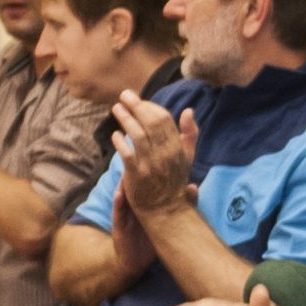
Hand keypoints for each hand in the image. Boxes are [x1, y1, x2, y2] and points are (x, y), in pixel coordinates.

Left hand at [112, 93, 195, 216]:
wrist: (165, 209)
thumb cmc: (174, 180)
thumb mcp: (187, 156)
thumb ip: (190, 133)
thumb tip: (189, 110)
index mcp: (177, 147)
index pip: (164, 119)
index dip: (150, 106)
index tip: (139, 101)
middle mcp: (165, 154)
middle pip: (150, 123)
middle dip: (136, 106)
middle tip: (124, 95)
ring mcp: (150, 164)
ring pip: (137, 135)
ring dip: (126, 118)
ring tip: (117, 108)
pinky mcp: (136, 174)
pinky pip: (126, 154)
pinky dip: (120, 141)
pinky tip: (115, 134)